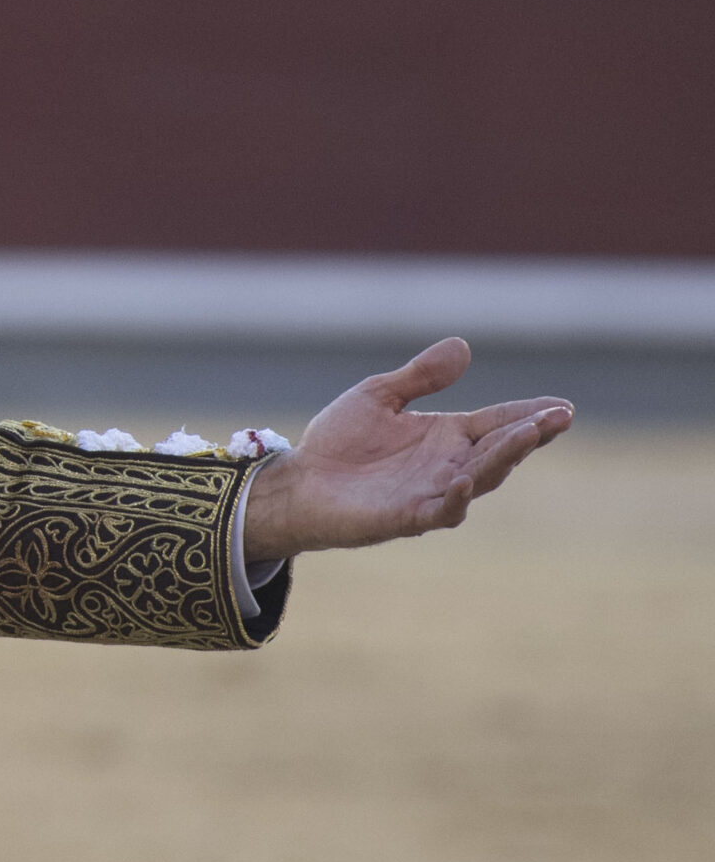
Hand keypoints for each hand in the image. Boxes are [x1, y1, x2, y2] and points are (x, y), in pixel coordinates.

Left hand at [243, 338, 570, 562]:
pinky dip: (454, 498)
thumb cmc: (338, 442)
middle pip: (499, 451)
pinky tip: (463, 480)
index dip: (530, 416)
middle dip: (529, 435)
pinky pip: (439, 511)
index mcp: (445, 436)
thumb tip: (463, 346)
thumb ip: (420, 376)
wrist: (297, 481)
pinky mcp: (405, 516)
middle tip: (557, 417)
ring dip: (504, 458)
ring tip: (527, 434)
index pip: (497, 423)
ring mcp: (430, 492)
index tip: (563, 406)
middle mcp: (447, 466)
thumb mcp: (378, 396)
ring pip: (480, 478)